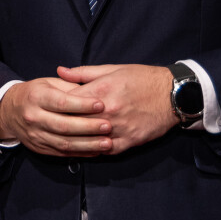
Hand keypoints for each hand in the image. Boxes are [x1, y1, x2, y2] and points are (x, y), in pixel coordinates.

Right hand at [0, 77, 111, 156]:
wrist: (9, 111)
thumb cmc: (36, 93)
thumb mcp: (49, 83)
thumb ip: (70, 86)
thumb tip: (93, 92)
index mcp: (37, 97)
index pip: (62, 103)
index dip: (82, 105)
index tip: (101, 104)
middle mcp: (34, 117)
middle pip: (63, 125)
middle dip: (88, 127)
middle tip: (108, 126)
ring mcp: (35, 135)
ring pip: (64, 143)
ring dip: (88, 144)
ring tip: (107, 143)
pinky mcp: (39, 148)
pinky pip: (62, 153)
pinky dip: (81, 153)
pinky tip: (96, 151)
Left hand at [56, 64, 175, 154]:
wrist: (172, 94)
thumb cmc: (142, 78)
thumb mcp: (112, 68)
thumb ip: (84, 73)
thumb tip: (60, 71)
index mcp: (101, 91)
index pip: (68, 102)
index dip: (55, 105)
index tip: (47, 107)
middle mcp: (108, 112)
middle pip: (75, 122)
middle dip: (61, 123)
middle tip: (49, 125)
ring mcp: (118, 128)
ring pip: (88, 139)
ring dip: (75, 140)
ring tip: (61, 139)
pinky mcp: (128, 141)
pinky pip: (105, 150)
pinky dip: (93, 150)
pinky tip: (84, 148)